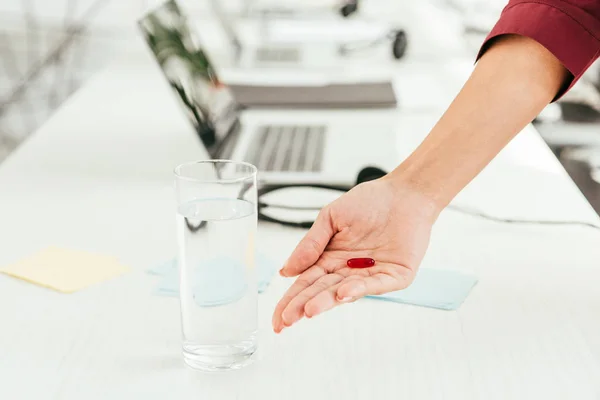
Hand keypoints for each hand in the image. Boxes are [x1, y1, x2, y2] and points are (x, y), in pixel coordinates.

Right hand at [272, 176, 439, 332]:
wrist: (404, 193)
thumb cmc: (370, 201)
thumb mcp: (331, 217)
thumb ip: (310, 244)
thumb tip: (286, 271)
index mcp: (331, 257)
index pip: (306, 283)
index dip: (291, 299)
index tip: (279, 316)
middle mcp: (348, 270)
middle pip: (321, 291)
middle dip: (303, 306)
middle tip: (287, 320)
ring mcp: (371, 275)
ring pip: (344, 292)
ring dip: (326, 302)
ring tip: (308, 310)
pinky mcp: (394, 276)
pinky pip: (374, 285)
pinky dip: (358, 290)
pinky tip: (342, 294)